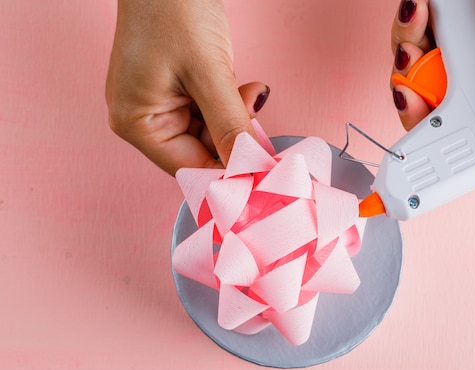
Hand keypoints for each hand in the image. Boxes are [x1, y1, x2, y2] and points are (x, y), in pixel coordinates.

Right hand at [106, 0, 269, 175]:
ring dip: (235, 118)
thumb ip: (229, 125)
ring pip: (210, 133)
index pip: (189, 169)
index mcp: (136, 124)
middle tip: (256, 113)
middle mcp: (143, 120)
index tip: (261, 168)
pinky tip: (241, 87)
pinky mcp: (174, 91)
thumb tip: (250, 166)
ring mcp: (158, 105)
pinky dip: (228, 105)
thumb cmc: (173, 10)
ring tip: (246, 89)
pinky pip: (208, 113)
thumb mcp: (208, 73)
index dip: (227, 171)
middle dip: (234, 137)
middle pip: (200, 153)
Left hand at [390, 0, 474, 162]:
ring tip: (422, 24)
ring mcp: (450, 52)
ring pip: (410, 76)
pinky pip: (404, 42)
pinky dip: (407, 26)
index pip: (466, 132)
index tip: (419, 152)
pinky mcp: (430, 30)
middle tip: (411, 90)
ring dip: (407, 52)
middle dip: (413, 97)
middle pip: (427, 108)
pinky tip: (420, 8)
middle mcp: (473, 75)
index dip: (439, 143)